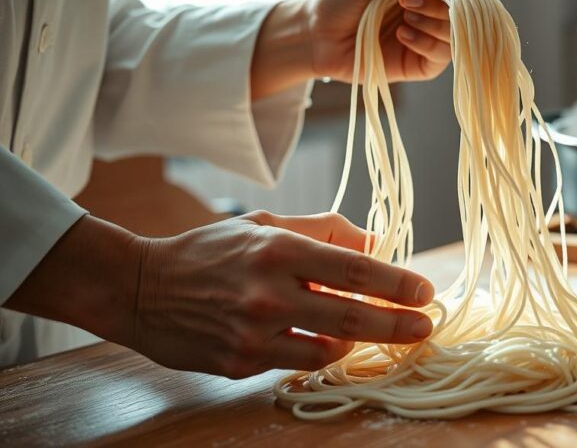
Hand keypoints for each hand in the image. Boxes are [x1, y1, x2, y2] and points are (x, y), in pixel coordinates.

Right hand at [134, 210, 434, 377]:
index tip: (423, 290)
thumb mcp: (265, 223)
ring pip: (331, 347)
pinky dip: (321, 351)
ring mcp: (255, 333)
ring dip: (358, 339)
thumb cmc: (210, 250)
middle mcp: (269, 293)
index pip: (354, 269)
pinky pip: (300, 363)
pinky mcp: (242, 363)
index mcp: (278, 249)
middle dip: (397, 323)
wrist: (142, 289)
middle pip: (352, 314)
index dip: (396, 283)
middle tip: (423, 325)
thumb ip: (323, 230)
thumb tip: (375, 240)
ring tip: (371, 329)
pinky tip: (326, 338)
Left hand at [250, 0, 478, 99]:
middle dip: (438, 2)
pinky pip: (441, 57)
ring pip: (457, 34)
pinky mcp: (420, 66)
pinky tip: (401, 36)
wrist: (314, 32)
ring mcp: (430, 39)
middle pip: (467, 9)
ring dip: (432, 21)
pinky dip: (424, 43)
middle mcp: (435, 11)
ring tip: (402, 17)